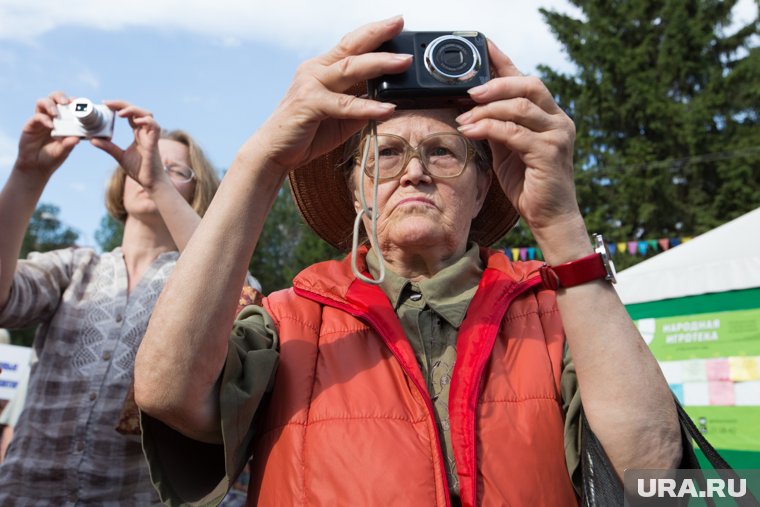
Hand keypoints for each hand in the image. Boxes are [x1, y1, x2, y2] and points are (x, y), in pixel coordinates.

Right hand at [14, 92, 79, 177]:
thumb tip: (77, 139)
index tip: (82, 104)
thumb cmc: (53, 157)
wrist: (36, 166)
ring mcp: (41, 119)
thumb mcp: (63, 152)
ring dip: (50, 105)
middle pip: (54, 98)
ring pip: (43, 102)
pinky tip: (50, 126)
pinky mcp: (31, 125)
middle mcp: (52, 117)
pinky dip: (43, 119)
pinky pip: (36, 117)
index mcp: (64, 121)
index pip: (68, 106)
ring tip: (56, 113)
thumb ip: (69, 145)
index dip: (74, 102)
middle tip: (67, 102)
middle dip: (60, 97)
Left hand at [90, 101, 167, 191]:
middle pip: (137, 110)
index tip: (104, 104)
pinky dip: (146, 120)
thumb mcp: (119, 156)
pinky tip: (134, 121)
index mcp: (138, 133)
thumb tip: (92, 140)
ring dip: (134, 110)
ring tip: (120, 113)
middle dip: (122, 104)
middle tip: (107, 104)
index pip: (130, 114)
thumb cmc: (140, 170)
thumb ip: (108, 147)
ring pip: (147, 114)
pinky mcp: (154, 143)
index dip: (118, 106)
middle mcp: (145, 132)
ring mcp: (151, 136)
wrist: (151, 183)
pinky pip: (154, 126)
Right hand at [251, 16, 411, 173]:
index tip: (396, 23)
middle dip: (378, 34)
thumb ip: (360, 107)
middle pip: (351, 48)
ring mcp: (311, 86)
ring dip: (379, 63)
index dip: (373, 32)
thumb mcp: (339, 118)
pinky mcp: (310, 105)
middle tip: (400, 24)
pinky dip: (367, 106)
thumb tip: (386, 103)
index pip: (350, 44)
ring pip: (349, 69)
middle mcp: (315, 72)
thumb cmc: (304, 133)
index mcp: (321, 70)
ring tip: (403, 63)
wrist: (274, 151)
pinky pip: (345, 105)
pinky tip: (387, 108)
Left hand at [455, 41, 579, 235]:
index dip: (505, 62)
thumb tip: (471, 106)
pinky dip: (489, 128)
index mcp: (548, 115)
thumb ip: (497, 126)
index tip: (483, 47)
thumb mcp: (508, 149)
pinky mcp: (550, 153)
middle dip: (496, 84)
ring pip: (520, 107)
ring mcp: (557, 135)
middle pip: (529, 85)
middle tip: (469, 90)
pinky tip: (471, 131)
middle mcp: (558, 120)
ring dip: (487, 109)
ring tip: (464, 118)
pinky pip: (514, 133)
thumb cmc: (529, 184)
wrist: (549, 217)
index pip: (526, 80)